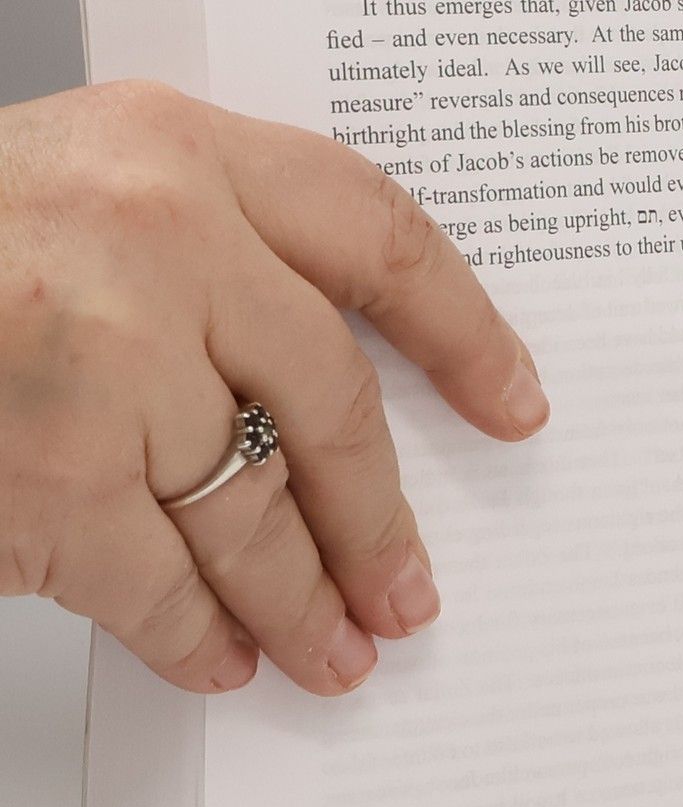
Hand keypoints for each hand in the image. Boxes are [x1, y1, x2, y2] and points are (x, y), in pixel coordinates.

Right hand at [0, 81, 548, 695]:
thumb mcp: (71, 190)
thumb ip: (199, 254)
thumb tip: (321, 393)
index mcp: (176, 147)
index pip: (376, 232)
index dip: (462, 326)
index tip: (513, 399)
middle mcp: (157, 239)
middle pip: (330, 397)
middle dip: (377, 515)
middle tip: (411, 589)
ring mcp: (99, 358)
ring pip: (251, 503)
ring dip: (303, 594)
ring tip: (342, 649)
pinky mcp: (43, 471)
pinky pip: (153, 578)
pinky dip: (193, 633)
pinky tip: (223, 659)